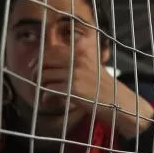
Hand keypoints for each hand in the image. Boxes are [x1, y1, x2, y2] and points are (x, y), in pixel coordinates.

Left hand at [36, 55, 153, 134]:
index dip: (39, 58)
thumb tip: (48, 61)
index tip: (34, 66)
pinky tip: (48, 102)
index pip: (52, 50)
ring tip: (44, 94)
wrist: (119, 102)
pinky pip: (49, 90)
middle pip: (45, 61)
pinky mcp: (74, 89)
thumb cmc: (103, 87)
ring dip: (41, 87)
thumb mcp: (91, 66)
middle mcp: (78, 60)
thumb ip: (74, 60)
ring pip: (45, 76)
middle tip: (35, 80)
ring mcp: (76, 74)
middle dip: (36, 72)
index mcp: (81, 52)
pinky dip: (45, 97)